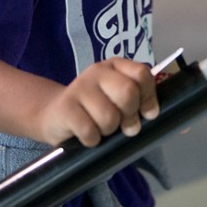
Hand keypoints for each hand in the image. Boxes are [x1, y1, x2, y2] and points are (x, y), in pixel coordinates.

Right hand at [37, 58, 158, 146]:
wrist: (53, 114)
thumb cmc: (94, 109)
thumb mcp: (116, 99)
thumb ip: (136, 100)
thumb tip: (152, 114)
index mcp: (116, 66)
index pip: (142, 74)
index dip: (149, 97)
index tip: (147, 114)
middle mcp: (98, 71)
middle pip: (128, 92)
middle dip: (130, 116)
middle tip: (124, 126)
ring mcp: (79, 87)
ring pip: (109, 116)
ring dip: (108, 130)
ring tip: (100, 128)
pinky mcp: (65, 107)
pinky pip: (89, 130)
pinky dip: (92, 140)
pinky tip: (87, 135)